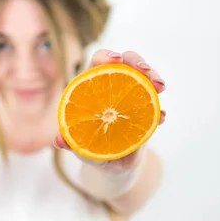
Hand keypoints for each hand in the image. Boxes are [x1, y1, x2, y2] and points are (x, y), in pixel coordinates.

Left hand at [54, 49, 166, 168]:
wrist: (111, 163)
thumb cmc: (90, 147)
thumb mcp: (78, 144)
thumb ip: (69, 139)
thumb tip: (59, 141)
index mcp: (91, 88)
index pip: (97, 64)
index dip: (106, 56)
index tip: (116, 59)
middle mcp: (112, 87)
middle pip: (125, 63)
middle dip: (137, 61)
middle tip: (145, 71)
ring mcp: (131, 96)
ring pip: (144, 77)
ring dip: (153, 78)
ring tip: (160, 87)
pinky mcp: (145, 111)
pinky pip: (153, 105)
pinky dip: (158, 109)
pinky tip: (160, 117)